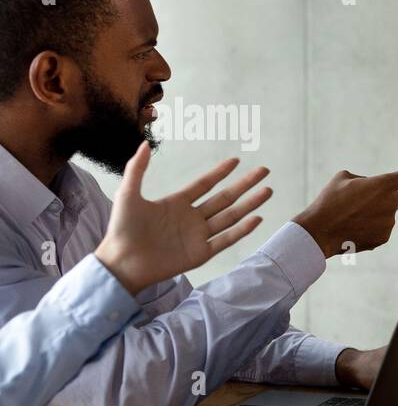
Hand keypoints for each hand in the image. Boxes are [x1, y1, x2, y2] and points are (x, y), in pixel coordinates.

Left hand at [94, 143, 270, 295]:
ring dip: (250, 204)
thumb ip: (137, 169)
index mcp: (177, 203)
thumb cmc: (122, 229)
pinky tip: (257, 218)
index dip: (220, 172)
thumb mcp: (128, 194)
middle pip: (225, 198)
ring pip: (231, 217)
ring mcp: (198, 236)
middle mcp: (192, 218)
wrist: (121, 262)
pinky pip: (226, 240)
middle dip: (245, 184)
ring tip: (268, 191)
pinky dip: (242, 230)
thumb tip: (145, 143)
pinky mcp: (201, 254)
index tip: (236, 160)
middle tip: (264, 171)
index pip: (205, 184)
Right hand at [292, 162, 397, 257]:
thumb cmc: (329, 201)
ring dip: (373, 213)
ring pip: (386, 214)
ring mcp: (389, 223)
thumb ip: (366, 179)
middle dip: (383, 197)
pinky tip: (354, 228)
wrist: (319, 232)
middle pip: (395, 196)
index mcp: (382, 185)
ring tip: (351, 216)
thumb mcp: (344, 178)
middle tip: (359, 201)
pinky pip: (381, 228)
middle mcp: (390, 204)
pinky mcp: (384, 238)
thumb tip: (374, 189)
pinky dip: (370, 228)